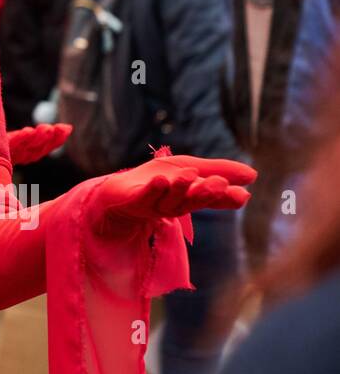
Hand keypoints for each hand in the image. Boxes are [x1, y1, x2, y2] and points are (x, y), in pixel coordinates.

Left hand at [7, 123, 72, 165]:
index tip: (68, 129)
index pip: (41, 149)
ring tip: (47, 129)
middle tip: (63, 128)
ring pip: (24, 148)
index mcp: (20, 154)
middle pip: (35, 149)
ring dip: (37, 138)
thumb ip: (30, 137)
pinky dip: (19, 139)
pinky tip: (28, 132)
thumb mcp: (10, 140)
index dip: (55, 141)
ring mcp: (4, 154)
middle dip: (51, 139)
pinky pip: (8, 146)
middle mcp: (14, 156)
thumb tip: (60, 127)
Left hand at [90, 150, 255, 239]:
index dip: (225, 197)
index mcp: (191, 198)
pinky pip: (145, 196)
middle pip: (193, 201)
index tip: (242, 195)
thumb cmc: (158, 180)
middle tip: (219, 183)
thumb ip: (219, 171)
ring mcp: (154, 205)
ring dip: (181, 188)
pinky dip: (154, 189)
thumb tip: (254, 176)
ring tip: (189, 175)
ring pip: (171, 200)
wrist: (119, 191)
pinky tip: (161, 180)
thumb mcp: (191, 168)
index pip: (212, 199)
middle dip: (206, 192)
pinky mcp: (134, 200)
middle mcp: (175, 204)